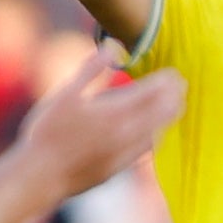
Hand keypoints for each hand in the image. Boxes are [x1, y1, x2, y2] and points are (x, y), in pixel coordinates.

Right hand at [14, 45, 182, 195]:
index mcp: (115, 111)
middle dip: (174, 95)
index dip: (166, 81)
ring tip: (176, 103)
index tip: (173, 73)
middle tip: (180, 84)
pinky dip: (157, 134)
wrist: (42, 176)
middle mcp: (127, 133)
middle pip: (163, 111)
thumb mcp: (66, 94)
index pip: (153, 92)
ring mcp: (126, 153)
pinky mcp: (121, 167)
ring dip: (169, 115)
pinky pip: (148, 148)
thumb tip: (113, 47)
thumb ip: (91, 70)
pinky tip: (155, 131)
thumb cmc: (48, 131)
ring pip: (159, 131)